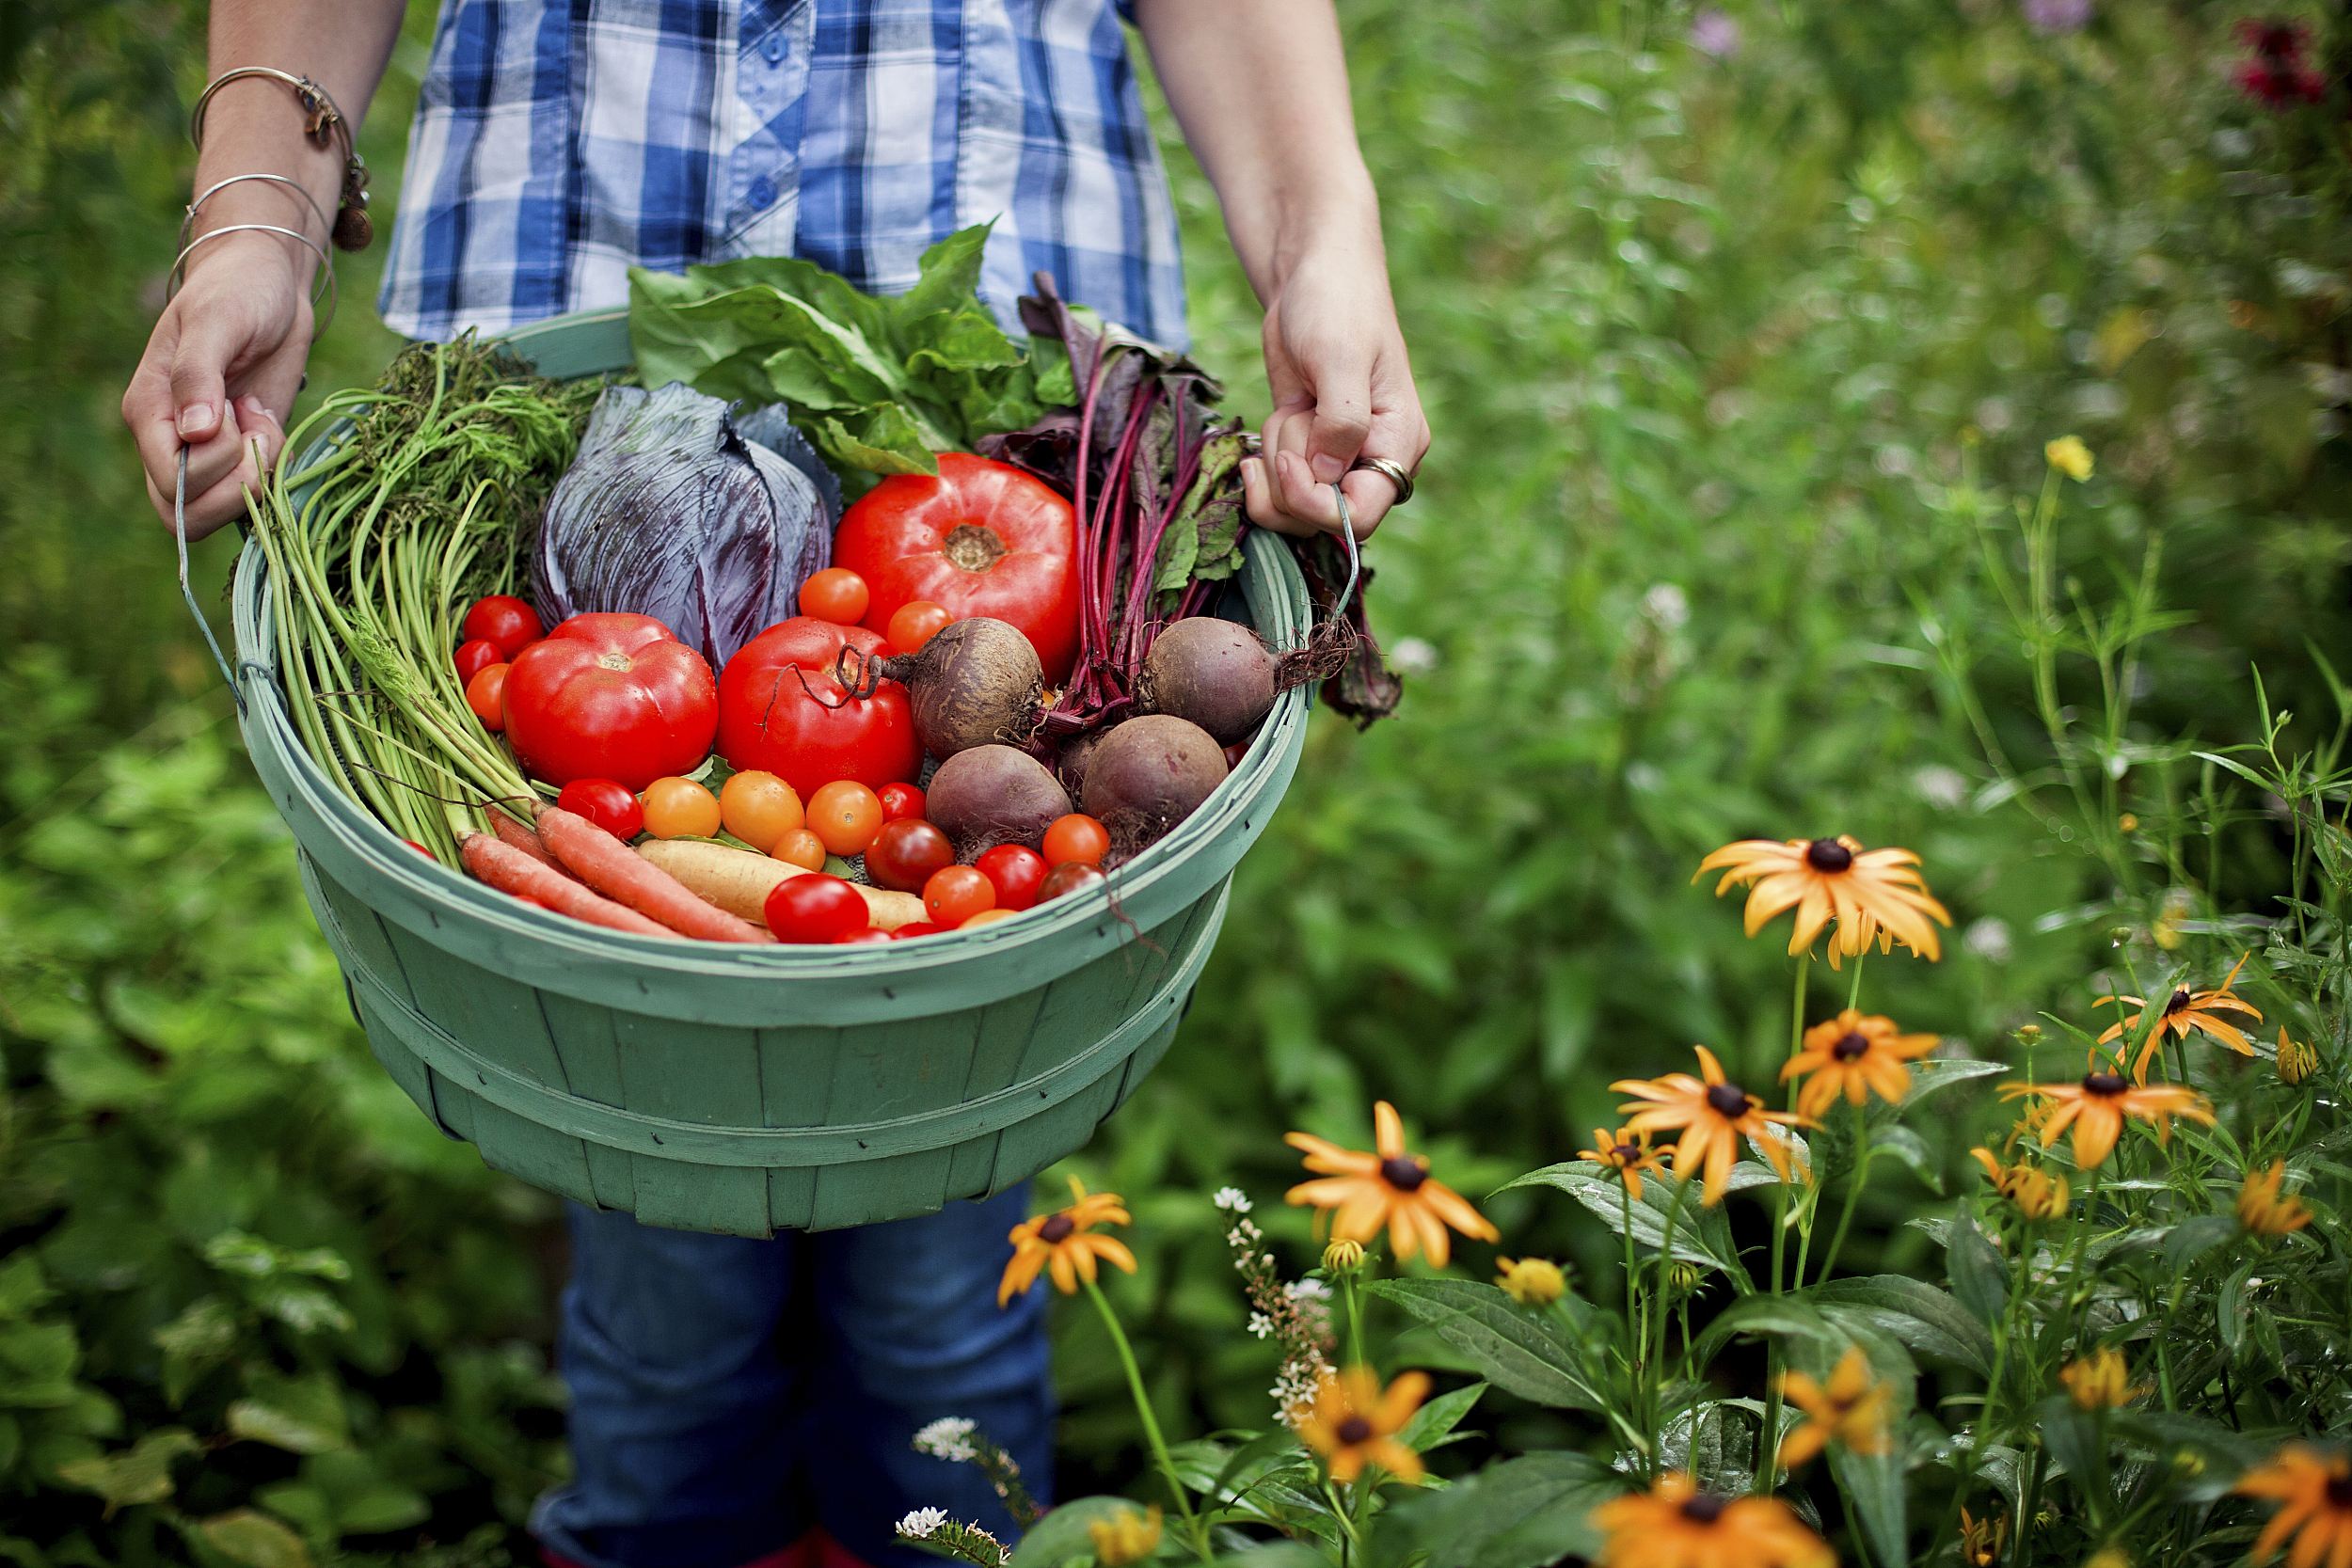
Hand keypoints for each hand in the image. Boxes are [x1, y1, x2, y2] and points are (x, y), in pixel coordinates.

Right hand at [122, 232, 313, 537]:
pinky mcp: (241, 455)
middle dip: (236, 483)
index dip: (211, 464)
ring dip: (255, 479)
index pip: (169, 483)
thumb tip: (193, 432)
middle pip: (189, 511)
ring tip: (262, 422)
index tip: (233, 410)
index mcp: (148, 411)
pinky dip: (271, 474)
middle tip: (255, 424)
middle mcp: (169, 440)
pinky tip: (271, 428)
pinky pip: (250, 496)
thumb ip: (199, 374)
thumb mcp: (217, 321)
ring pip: (218, 513)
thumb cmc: (237, 292)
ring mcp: (205, 453)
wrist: (269, 285)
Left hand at [1240, 236, 1429, 540]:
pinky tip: (1271, 424)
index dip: (1316, 505)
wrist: (1311, 277)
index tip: (1288, 463)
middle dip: (1288, 479)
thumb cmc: (1337, 306)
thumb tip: (1325, 475)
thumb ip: (1340, 423)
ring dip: (1274, 464)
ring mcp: (1336, 460)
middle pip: (1320, 521)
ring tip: (1288, 411)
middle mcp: (1372, 461)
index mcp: (1398, 444)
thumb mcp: (1340, 359)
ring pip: (1292, 509)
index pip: (1361, 516)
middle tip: (1291, 419)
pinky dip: (1263, 464)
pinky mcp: (1305, 451)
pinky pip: (1277, 487)